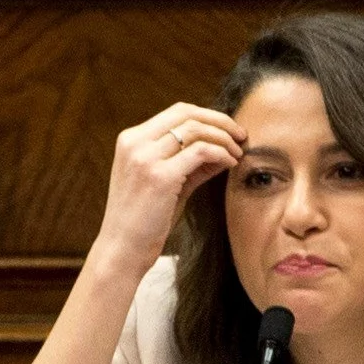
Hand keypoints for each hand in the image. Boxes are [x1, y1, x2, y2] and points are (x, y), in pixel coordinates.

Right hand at [93, 101, 243, 272]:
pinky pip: (201, 151)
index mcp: (131, 140)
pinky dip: (221, 153)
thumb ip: (189, 164)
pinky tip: (230, 164)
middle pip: (187, 113)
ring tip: (237, 153)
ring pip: (195, 129)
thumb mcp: (165, 184)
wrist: (121, 252)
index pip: (176, 112)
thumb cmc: (143, 222)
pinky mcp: (160, 176)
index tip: (229, 130)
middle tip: (241, 135)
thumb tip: (222, 149)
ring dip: (223, 138)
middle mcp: (135, 143)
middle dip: (220, 120)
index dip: (207, 116)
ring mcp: (145, 158)